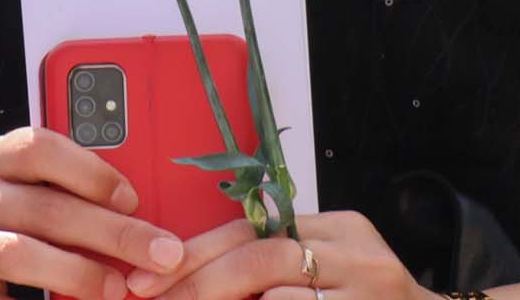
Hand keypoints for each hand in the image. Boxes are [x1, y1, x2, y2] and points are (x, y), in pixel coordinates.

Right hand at [0, 127, 189, 299]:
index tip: (134, 196)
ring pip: (20, 254)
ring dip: (79, 274)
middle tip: (163, 253)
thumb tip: (127, 210)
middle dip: (113, 232)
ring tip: (118, 290)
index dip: (93, 170)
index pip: (40, 149)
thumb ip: (45, 189)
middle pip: (47, 208)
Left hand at [130, 210, 427, 299]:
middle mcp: (358, 254)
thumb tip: (192, 273)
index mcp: (341, 228)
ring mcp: (367, 293)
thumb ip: (277, 263)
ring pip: (276, 299)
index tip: (152, 279)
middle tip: (155, 299)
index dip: (196, 254)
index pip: (253, 229)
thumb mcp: (331, 267)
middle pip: (259, 258)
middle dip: (198, 284)